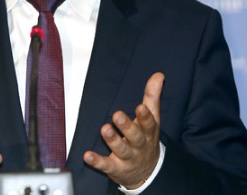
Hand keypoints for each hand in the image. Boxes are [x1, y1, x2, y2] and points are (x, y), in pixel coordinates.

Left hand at [83, 72, 163, 189]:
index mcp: (148, 132)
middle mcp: (139, 146)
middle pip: (135, 137)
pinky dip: (97, 161)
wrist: (147, 172)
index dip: (145, 116)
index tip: (140, 107)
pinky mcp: (116, 168)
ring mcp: (128, 158)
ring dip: (112, 140)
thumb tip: (158, 75)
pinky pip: (106, 165)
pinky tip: (87, 155)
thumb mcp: (152, 118)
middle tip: (117, 115)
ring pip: (121, 150)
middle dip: (127, 126)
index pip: (149, 124)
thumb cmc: (146, 138)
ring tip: (104, 129)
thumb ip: (152, 96)